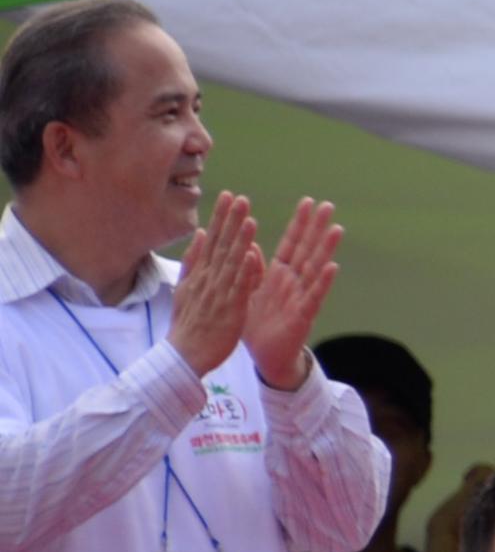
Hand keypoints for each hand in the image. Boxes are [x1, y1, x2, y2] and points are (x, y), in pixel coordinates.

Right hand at [168, 193, 260, 377]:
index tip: (229, 195)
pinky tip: (251, 253)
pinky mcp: (229, 309)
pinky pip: (238, 287)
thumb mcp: (186, 288)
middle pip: (220, 245)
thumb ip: (193, 261)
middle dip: (230, 220)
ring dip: (239, 239)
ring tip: (249, 217)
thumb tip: (198, 234)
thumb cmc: (189, 323)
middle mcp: (208, 280)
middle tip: (240, 196)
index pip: (212, 240)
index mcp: (200, 274)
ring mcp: (218, 293)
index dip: (220, 218)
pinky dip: (244, 270)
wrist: (184, 356)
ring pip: (230, 262)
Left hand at [244, 198, 343, 391]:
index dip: (299, 224)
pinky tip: (333, 266)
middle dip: (317, 228)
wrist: (264, 356)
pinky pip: (314, 296)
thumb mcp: (247, 293)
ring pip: (315, 268)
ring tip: (337, 228)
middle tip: (328, 205)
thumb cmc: (257, 324)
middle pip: (307, 250)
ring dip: (326, 249)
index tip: (308, 202)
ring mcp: (301, 297)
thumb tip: (250, 245)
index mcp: (278, 275)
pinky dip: (323, 282)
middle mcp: (293, 282)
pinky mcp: (303, 316)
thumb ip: (251, 270)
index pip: (291, 243)